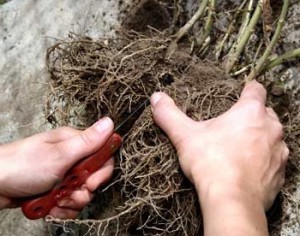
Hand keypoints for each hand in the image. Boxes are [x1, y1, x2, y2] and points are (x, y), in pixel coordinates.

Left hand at [0, 117, 113, 218]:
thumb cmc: (22, 165)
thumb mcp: (60, 154)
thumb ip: (88, 142)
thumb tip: (110, 123)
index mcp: (74, 143)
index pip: (103, 154)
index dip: (102, 171)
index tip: (91, 181)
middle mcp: (71, 157)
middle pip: (95, 176)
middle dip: (85, 189)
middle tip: (71, 191)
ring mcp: (63, 174)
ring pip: (83, 192)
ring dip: (71, 201)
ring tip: (55, 200)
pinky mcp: (56, 189)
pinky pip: (70, 203)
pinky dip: (62, 209)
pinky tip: (51, 206)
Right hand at [151, 81, 288, 234]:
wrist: (231, 201)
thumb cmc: (211, 163)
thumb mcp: (184, 135)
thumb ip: (169, 114)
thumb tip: (156, 98)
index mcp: (250, 113)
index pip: (256, 90)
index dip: (248, 89)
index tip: (241, 93)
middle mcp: (271, 129)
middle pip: (265, 114)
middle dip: (252, 117)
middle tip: (232, 127)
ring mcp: (278, 152)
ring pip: (272, 138)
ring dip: (259, 139)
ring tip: (239, 149)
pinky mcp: (279, 174)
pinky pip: (274, 161)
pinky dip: (264, 161)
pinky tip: (247, 169)